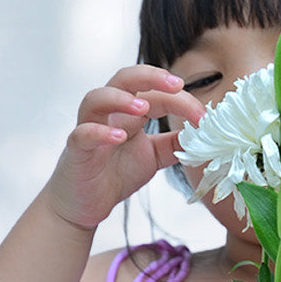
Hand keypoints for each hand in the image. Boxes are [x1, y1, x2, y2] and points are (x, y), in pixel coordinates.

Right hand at [42, 66, 204, 230]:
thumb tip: (201, 134)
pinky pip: (83, 133)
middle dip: (150, 77)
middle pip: (124, 79)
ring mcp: (90, 128)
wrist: (85, 205)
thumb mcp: (153, 157)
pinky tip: (118, 137)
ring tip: (142, 107)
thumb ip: (174, 144)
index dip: (181, 100)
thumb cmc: (115, 175)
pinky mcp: (77, 150)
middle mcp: (109, 113)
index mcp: (129, 112)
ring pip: (97, 98)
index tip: (204, 116)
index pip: (156, 93)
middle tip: (176, 85)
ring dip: (120, 98)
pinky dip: (100, 132)